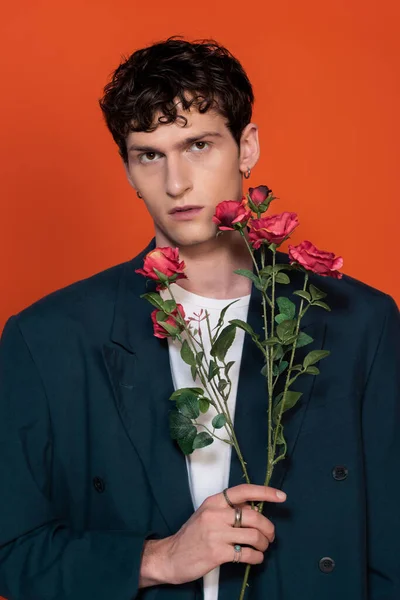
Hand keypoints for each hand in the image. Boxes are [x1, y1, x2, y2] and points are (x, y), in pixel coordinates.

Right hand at [139, 483, 285, 586]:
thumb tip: (254, 509)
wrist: (170, 556)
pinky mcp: (217, 553)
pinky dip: (256, 557)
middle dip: (268, 527)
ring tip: (262, 548)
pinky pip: (246, 554)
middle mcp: (215, 514)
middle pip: (253, 516)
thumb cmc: (192, 535)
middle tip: (270, 535)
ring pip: (253, 535)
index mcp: (214, 501)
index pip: (243, 491)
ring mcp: (216, 534)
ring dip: (263, 544)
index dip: (265, 492)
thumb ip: (229, 510)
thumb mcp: (208, 515)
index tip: (281, 496)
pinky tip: (254, 558)